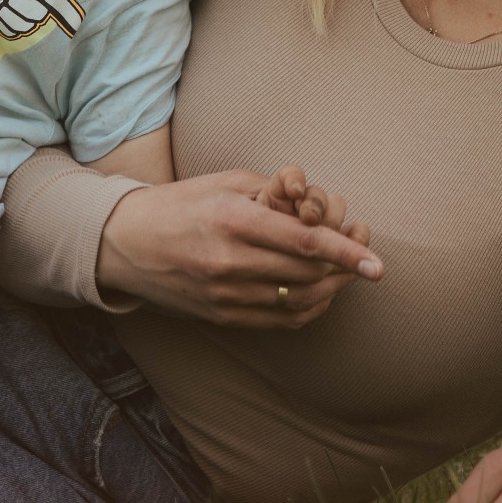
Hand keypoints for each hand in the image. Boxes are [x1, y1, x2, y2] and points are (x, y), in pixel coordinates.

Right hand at [95, 171, 382, 328]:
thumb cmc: (179, 203)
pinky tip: (318, 293)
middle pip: (307, 274)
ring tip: (345, 273)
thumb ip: (273, 192)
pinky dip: (307, 308)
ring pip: (298, 301)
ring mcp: (225, 295)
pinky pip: (280, 320)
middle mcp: (230, 262)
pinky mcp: (222, 316)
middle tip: (365, 257)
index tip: (377, 264)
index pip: (304, 241)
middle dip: (344, 268)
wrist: (124, 243)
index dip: (346, 252)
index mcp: (232, 221)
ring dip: (331, 289)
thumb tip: (317, 208)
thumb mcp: (224, 182)